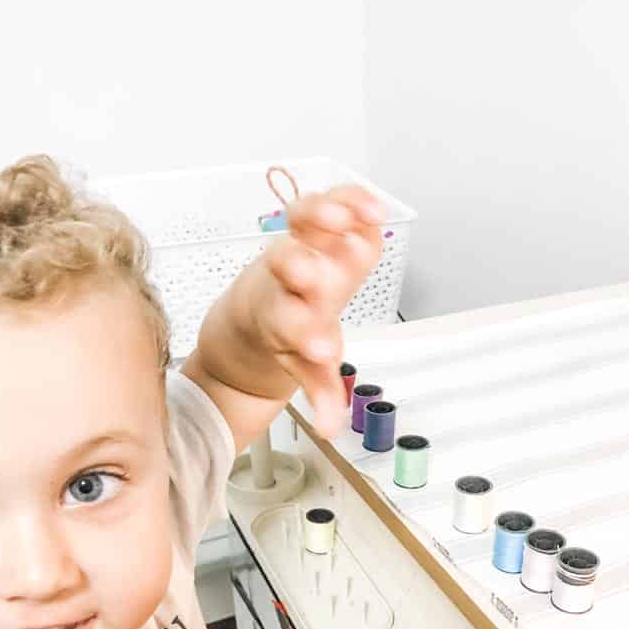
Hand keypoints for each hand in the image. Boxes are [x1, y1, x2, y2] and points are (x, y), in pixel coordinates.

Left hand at [255, 186, 382, 435]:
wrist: (253, 312)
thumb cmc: (284, 338)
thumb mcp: (302, 369)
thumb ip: (320, 395)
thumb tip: (332, 429)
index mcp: (285, 323)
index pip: (297, 326)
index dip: (310, 337)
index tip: (322, 351)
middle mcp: (288, 284)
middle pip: (299, 273)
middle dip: (311, 277)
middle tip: (318, 281)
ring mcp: (298, 248)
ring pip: (306, 229)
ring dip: (323, 220)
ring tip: (342, 218)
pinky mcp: (310, 226)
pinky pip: (327, 202)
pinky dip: (349, 199)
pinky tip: (375, 205)